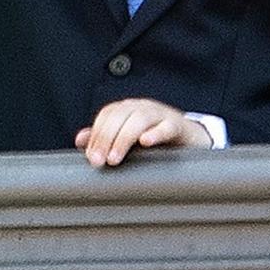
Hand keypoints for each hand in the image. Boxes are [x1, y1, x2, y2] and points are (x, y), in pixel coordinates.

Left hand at [75, 97, 211, 167]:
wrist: (190, 137)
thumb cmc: (154, 136)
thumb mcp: (127, 137)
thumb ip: (104, 137)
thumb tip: (79, 140)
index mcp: (126, 109)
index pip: (106, 116)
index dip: (96, 135)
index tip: (91, 157)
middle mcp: (141, 107)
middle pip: (118, 117)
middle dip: (105, 139)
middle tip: (99, 161)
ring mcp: (160, 114)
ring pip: (138, 120)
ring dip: (123, 139)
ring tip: (115, 158)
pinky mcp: (177, 125)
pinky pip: (166, 126)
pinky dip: (155, 133)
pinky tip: (146, 142)